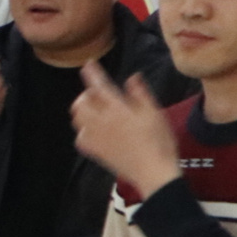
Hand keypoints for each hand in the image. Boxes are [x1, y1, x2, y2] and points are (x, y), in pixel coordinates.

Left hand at [71, 64, 179, 197]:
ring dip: (83, 111)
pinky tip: (95, 131)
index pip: (99, 86)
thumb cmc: (159, 142)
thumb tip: (133, 77)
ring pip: (77, 118)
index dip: (92, 73)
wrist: (153, 172)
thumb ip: (140, 94)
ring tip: (96, 112)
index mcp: (117, 109)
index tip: (89, 64)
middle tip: (99, 96)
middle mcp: (101, 122)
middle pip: (81, 103)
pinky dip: (84, 131)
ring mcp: (95, 138)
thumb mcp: (155, 114)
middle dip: (87, 95)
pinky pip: (80, 137)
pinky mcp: (94, 152)